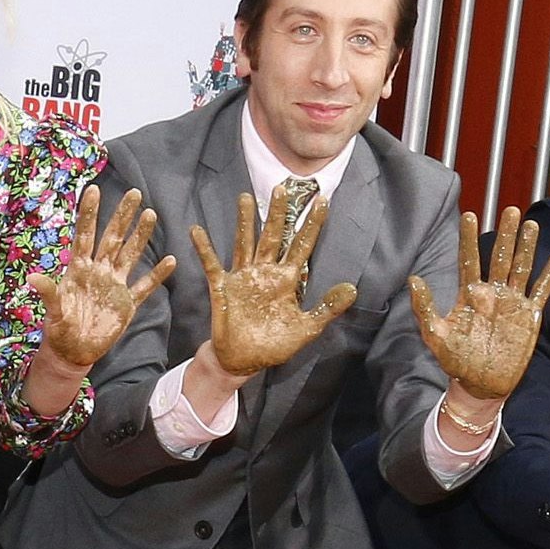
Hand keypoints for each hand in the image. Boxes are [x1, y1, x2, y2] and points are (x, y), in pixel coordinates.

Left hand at [24, 185, 175, 373]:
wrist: (74, 353)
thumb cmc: (59, 330)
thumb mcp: (53, 312)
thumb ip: (49, 293)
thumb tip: (33, 277)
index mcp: (79, 269)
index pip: (85, 235)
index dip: (89, 213)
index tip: (94, 189)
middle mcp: (99, 271)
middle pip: (112, 238)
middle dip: (123, 216)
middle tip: (134, 193)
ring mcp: (115, 285)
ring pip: (130, 254)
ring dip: (140, 236)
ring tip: (150, 215)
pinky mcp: (127, 304)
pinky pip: (144, 286)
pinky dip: (157, 275)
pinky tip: (170, 260)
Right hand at [189, 182, 357, 377]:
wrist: (243, 361)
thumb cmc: (274, 345)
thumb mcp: (306, 329)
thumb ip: (327, 308)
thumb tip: (353, 288)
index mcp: (286, 280)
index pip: (301, 246)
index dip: (312, 224)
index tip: (323, 200)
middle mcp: (265, 272)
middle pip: (273, 236)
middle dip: (278, 214)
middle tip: (282, 187)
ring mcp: (243, 277)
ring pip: (245, 242)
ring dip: (245, 222)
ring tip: (245, 197)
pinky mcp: (222, 287)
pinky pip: (212, 264)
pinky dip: (204, 248)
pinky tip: (197, 231)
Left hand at [408, 207, 549, 401]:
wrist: (480, 384)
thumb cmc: (455, 360)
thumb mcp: (435, 334)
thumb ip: (425, 307)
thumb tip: (413, 279)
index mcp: (469, 294)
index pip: (469, 259)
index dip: (468, 238)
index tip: (469, 215)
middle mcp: (492, 293)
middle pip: (499, 257)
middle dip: (504, 234)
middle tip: (509, 210)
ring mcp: (512, 302)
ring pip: (520, 268)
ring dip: (526, 247)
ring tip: (530, 224)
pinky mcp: (529, 316)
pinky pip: (541, 291)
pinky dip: (549, 275)